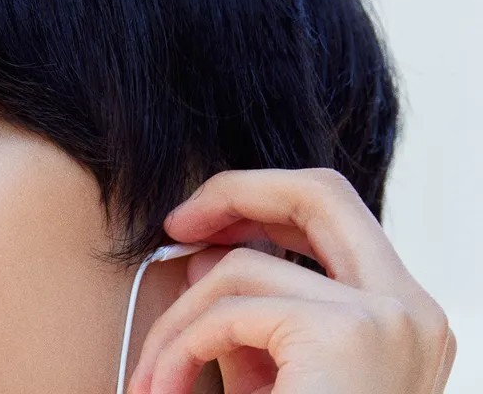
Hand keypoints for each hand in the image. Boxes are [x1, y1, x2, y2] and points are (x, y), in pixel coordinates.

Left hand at [126, 168, 456, 393]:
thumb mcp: (267, 380)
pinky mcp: (348, 333)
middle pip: (320, 192)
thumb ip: (244, 316)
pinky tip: (164, 389)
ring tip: (153, 379)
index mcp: (403, 320)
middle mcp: (413, 308)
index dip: (265, 200)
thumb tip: (200, 256)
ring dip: (178, 321)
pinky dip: (181, 345)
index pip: (336, 217)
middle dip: (234, 192)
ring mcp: (389, 317)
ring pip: (244, 266)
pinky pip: (229, 307)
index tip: (201, 224)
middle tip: (173, 224)